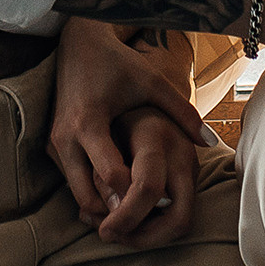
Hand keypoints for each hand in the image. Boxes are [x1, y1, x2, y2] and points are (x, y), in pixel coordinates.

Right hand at [51, 19, 203, 241]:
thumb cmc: (119, 64)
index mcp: (90, 122)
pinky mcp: (52, 146)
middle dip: (117, 212)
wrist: (79, 45)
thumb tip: (212, 142)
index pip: (113, 176)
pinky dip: (93, 193)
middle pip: (89, 197)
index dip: (138, 195)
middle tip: (149, 220)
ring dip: (104, 206)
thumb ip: (183, 113)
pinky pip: (72, 183)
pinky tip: (120, 192)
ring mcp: (55, 144)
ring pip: (78, 195)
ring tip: (138, 209)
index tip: (163, 202)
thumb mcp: (152, 83)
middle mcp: (66, 138)